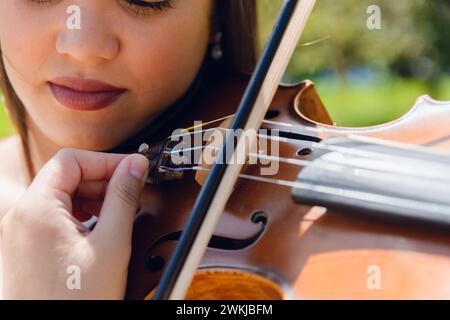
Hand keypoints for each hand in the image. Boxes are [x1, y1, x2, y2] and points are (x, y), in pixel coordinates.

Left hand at [0, 148, 148, 298]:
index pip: (71, 161)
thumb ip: (123, 197)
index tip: (133, 170)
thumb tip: (135, 166)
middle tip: (131, 191)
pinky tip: (99, 227)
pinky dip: (79, 214)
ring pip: (59, 195)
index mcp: (36, 210)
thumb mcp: (112, 244)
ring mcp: (20, 233)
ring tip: (117, 211)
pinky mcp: (25, 247)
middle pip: (64, 176)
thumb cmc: (78, 301)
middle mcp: (21, 218)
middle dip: (101, 179)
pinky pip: (53, 216)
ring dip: (92, 196)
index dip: (106, 162)